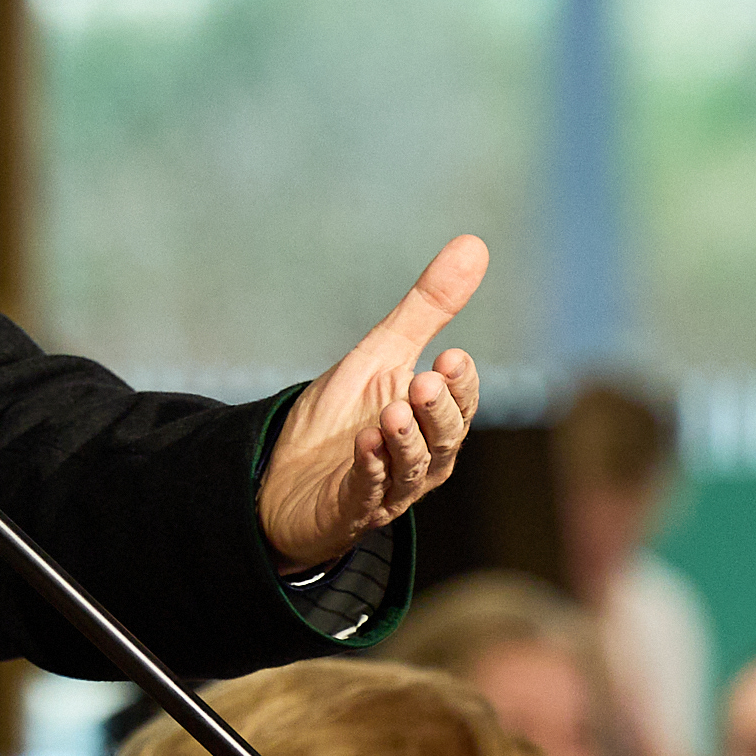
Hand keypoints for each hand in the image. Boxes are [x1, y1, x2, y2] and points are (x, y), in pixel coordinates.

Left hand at [256, 234, 487, 567]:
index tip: (452, 356)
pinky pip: (366, 493)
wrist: (282, 474)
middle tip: (427, 380)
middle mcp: (421, 462)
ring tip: (393, 411)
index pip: (460, 404)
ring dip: (404, 441)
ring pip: (410, 469)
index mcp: (433, 424)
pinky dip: (368, 469)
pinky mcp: (348, 510)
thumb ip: (427, 308)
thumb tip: (474, 244)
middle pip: (443, 439)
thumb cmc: (341, 415)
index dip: (460, 384)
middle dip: (437, 411)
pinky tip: (364, 443)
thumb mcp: (381, 354)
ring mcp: (387, 491)